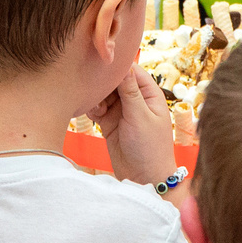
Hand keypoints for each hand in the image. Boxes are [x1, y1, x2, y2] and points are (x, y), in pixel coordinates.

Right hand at [96, 64, 176, 184]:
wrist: (143, 179)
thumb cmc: (150, 149)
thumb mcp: (140, 117)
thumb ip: (130, 92)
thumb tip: (124, 65)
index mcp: (149, 94)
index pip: (132, 70)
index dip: (118, 65)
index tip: (102, 63)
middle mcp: (135, 99)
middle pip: (114, 79)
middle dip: (103, 83)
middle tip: (96, 90)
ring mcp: (121, 110)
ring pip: (103, 92)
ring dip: (97, 97)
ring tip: (98, 110)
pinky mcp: (109, 121)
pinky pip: (96, 107)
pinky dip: (92, 108)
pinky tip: (93, 114)